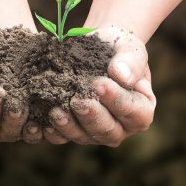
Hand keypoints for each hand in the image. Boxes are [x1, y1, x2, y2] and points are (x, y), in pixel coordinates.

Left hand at [44, 27, 156, 146]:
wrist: (97, 48)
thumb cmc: (119, 49)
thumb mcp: (130, 48)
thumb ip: (131, 61)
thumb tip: (121, 76)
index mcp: (142, 109)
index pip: (134, 112)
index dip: (117, 101)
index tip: (100, 84)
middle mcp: (121, 126)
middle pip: (109, 131)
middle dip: (92, 117)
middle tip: (77, 101)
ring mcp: (97, 131)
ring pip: (85, 137)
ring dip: (70, 127)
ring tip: (56, 112)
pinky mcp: (76, 130)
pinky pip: (64, 137)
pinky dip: (54, 132)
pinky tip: (43, 123)